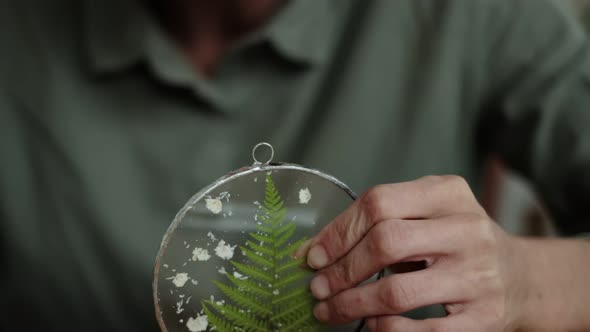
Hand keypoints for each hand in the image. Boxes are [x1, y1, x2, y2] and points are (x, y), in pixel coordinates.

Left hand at [297, 175, 529, 330]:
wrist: (520, 277)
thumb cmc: (458, 243)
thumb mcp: (429, 215)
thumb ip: (381, 222)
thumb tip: (316, 249)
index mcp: (447, 194)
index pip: (379, 202)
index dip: (338, 231)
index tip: (313, 255)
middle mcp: (466, 229)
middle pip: (386, 242)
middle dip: (341, 270)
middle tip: (318, 287)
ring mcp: (477, 274)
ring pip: (397, 291)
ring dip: (352, 304)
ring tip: (330, 309)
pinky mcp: (484, 316)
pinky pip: (422, 330)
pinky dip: (385, 330)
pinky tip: (370, 326)